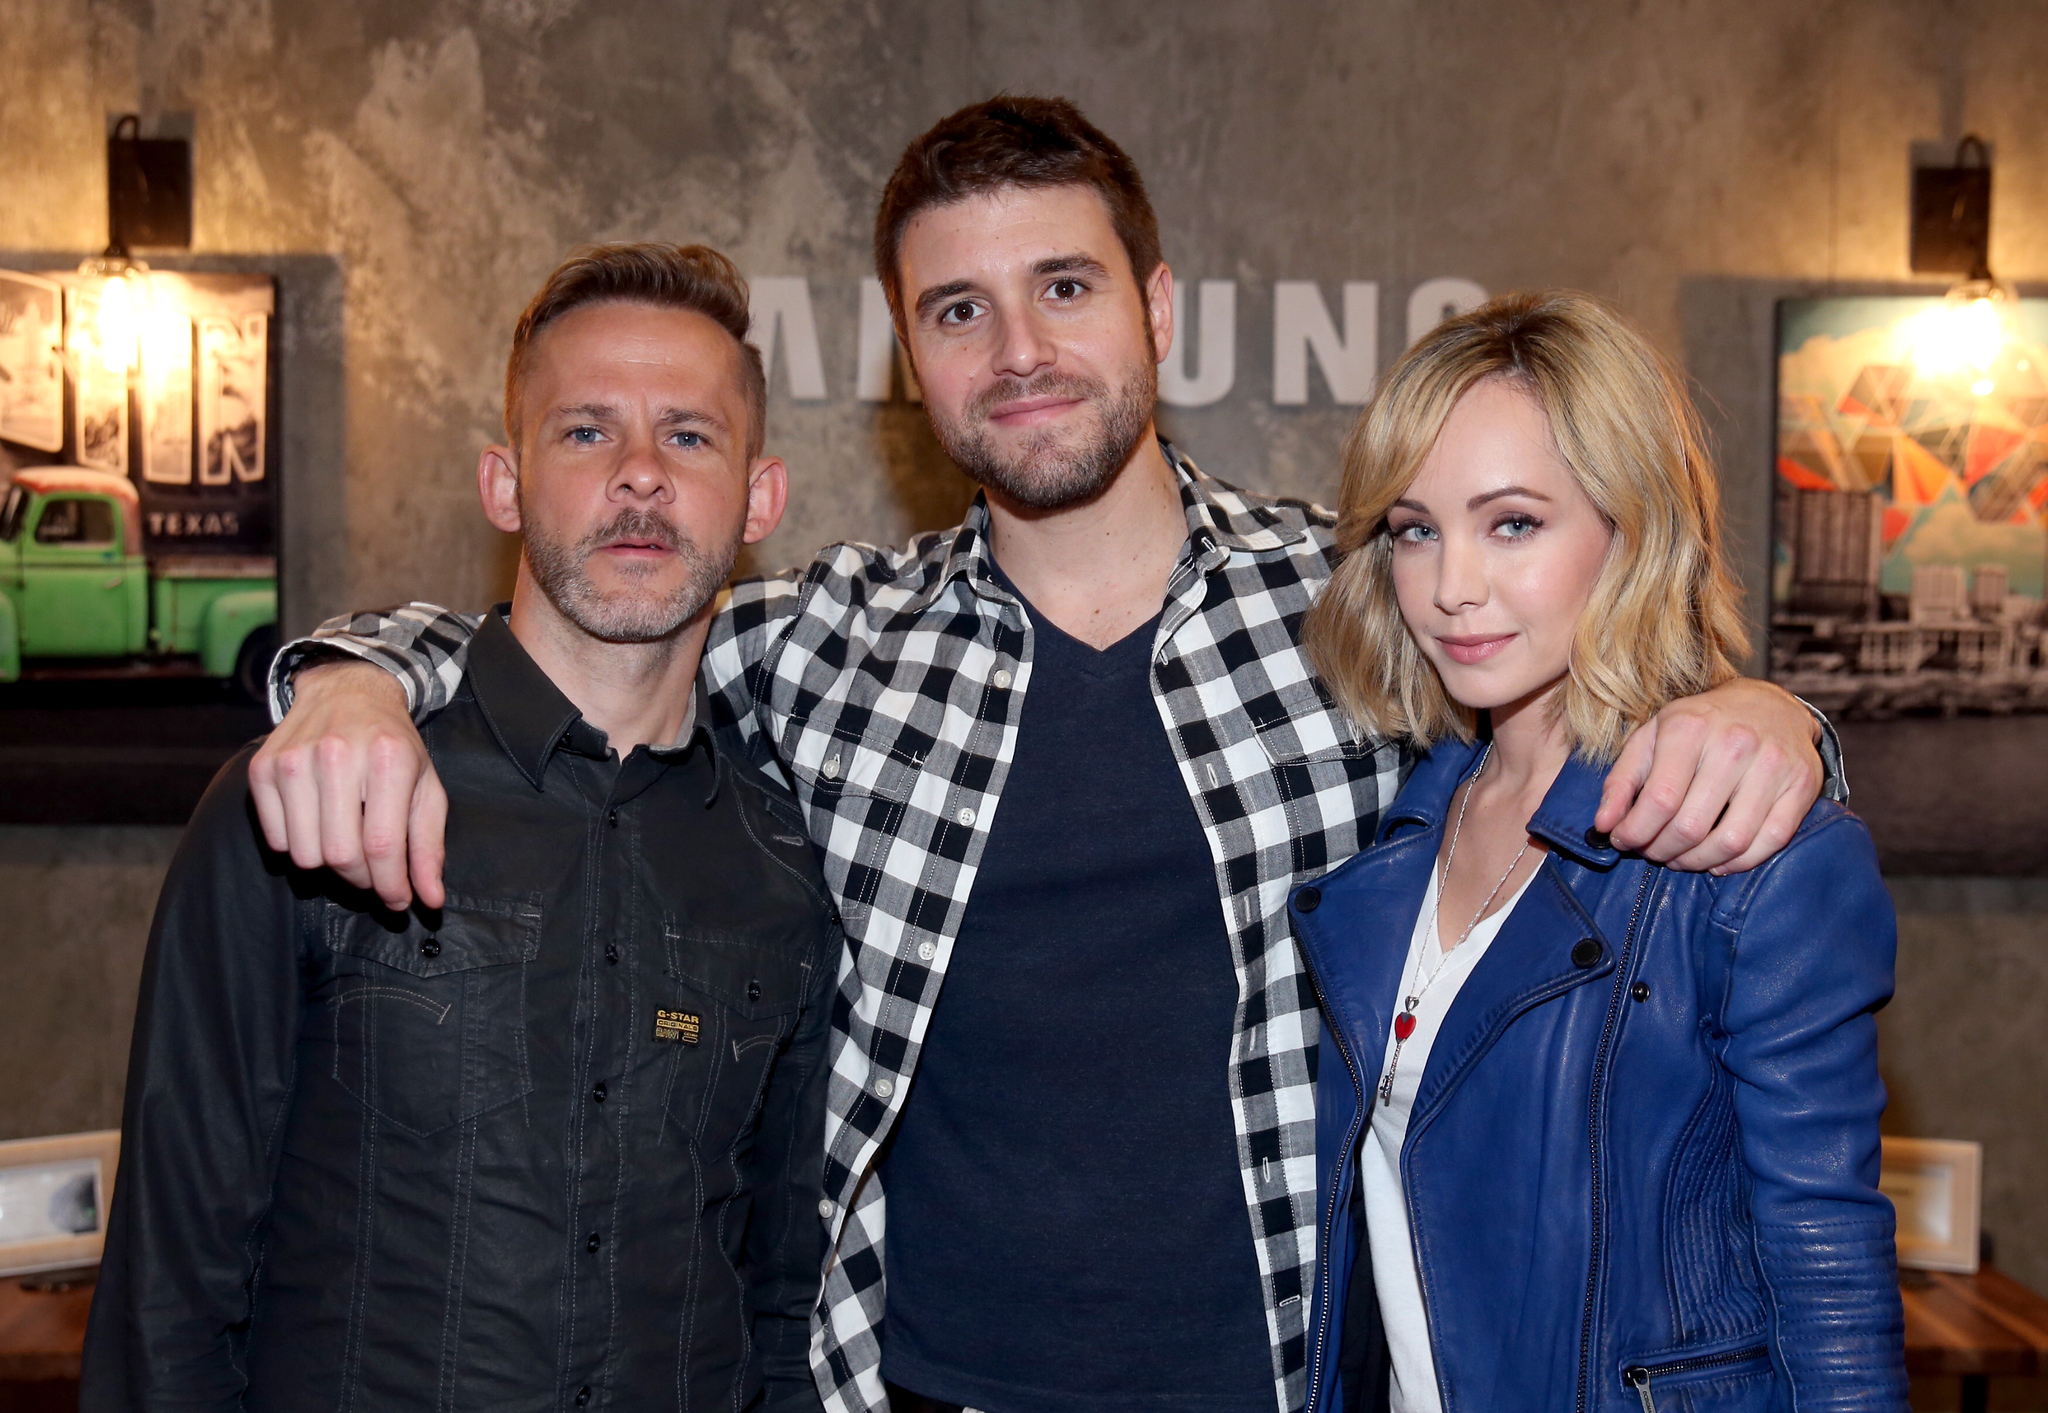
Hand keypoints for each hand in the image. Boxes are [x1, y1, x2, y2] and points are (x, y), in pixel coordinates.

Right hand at [247, 660, 446, 909]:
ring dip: (329, 865)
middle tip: (373, 872)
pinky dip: (298, 845)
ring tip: (347, 843)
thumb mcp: (426, 787)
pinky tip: (318, 823)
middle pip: (340, 855)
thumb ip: (429, 846)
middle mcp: (338, 756)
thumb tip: (430, 899)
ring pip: (304, 855)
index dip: (391, 886)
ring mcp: (294, 760)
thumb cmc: (393, 745)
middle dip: (362, 879)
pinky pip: (276, 839)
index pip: (382, 845)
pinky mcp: (263, 768)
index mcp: (389, 759)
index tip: (400, 901)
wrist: (347, 691)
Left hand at [1594, 677, 1822, 874]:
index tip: (1622, 842)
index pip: (1658, 800)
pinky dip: (1737, 863)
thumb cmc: (1701, 725)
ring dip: (1697, 862)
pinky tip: (1717, 860)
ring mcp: (1773, 765)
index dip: (1635, 831)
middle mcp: (1735, 744)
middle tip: (1653, 852)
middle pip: (1690, 826)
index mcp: (1689, 727)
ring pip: (1730, 841)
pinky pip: (1769, 843)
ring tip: (1680, 858)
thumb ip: (1621, 781)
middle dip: (1662, 850)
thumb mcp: (1652, 737)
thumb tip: (1603, 826)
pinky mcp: (1802, 786)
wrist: (1770, 704)